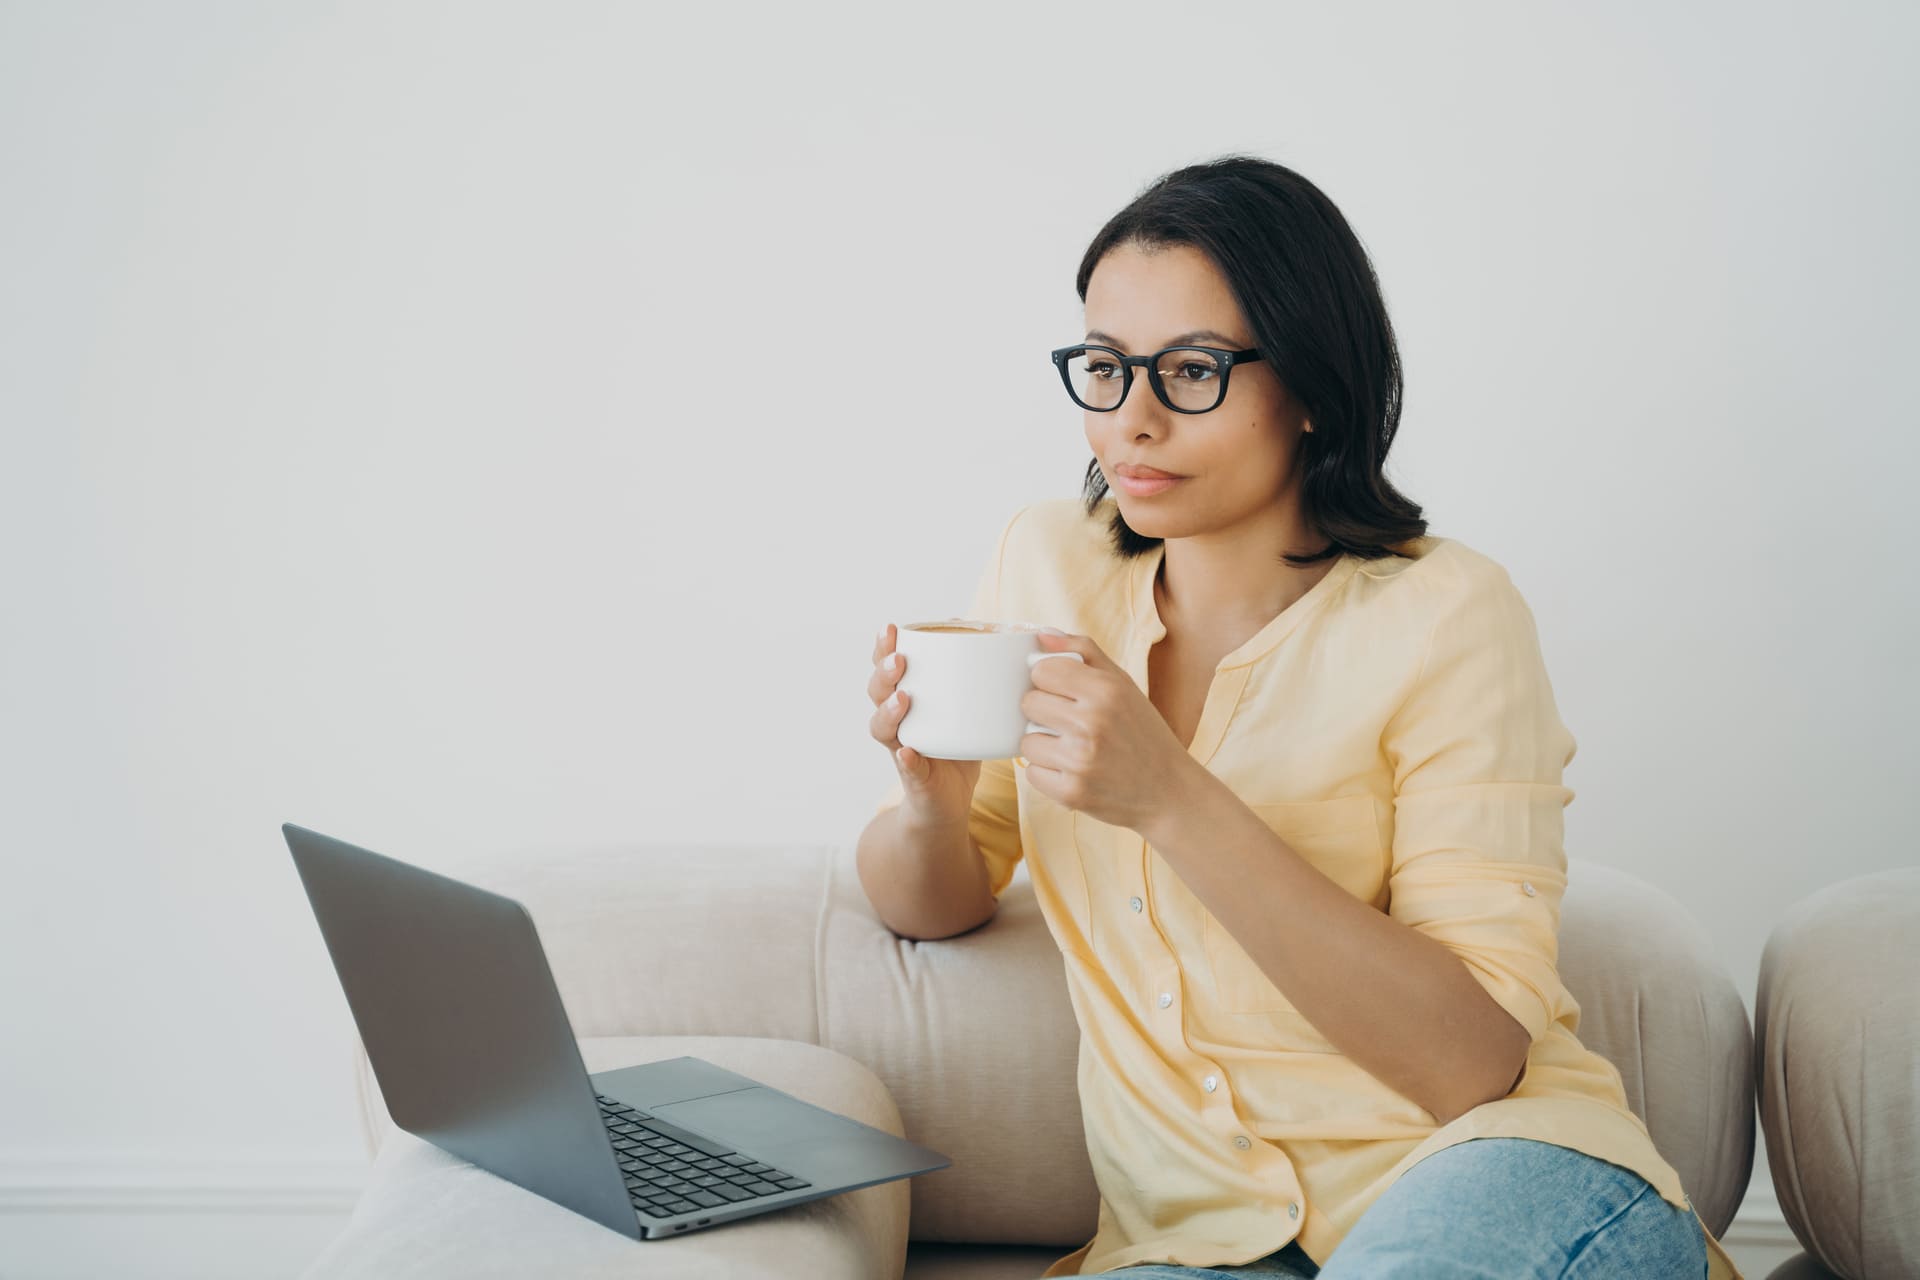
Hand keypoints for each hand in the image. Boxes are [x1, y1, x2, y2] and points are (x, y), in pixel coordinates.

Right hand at [869, 622, 982, 829]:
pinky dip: (906, 759)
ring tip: (902, 698)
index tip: (890, 627)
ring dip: (889, 711)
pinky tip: (908, 751)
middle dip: (884, 673)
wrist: (948, 803)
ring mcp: (902, 750)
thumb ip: (977, 678)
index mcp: (906, 700)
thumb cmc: (957, 748)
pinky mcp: (915, 778)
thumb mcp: (967, 710)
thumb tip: (1001, 636)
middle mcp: (897, 722)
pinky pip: (906, 767)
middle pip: (876, 692)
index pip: (886, 668)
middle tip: (898, 660)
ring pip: (882, 727)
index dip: (883, 648)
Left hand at [1019, 629, 1198, 832]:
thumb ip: (1083, 651)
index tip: (1061, 691)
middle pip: (1029, 703)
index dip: (1047, 680)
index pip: (1042, 670)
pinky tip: (1074, 771)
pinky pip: (1032, 773)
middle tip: (1068, 723)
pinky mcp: (1071, 793)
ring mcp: (1080, 760)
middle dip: (1043, 712)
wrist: (1169, 791)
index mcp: (1106, 690)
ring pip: (1026, 741)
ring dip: (1043, 745)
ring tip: (1072, 749)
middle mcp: (1092, 723)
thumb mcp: (1123, 684)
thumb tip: (1041, 635)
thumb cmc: (1142, 732)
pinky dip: (1047, 773)